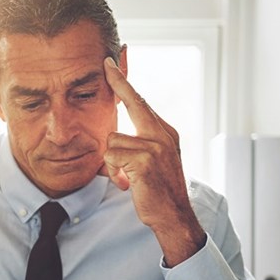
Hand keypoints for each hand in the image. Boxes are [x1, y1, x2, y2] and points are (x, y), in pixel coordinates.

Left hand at [102, 56, 205, 265]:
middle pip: (133, 102)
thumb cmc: (157, 191)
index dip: (124, 83)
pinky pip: (112, 156)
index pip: (141, 102)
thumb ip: (138, 144)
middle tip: (106, 63)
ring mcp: (156, 145)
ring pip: (112, 139)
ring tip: (127, 177)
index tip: (110, 64)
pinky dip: (114, 173)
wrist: (173, 216)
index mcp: (165, 132)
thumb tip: (114, 136)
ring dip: (112, 162)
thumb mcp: (151, 162)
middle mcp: (163, 133)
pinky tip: (128, 183)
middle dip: (118, 82)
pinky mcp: (145, 159)